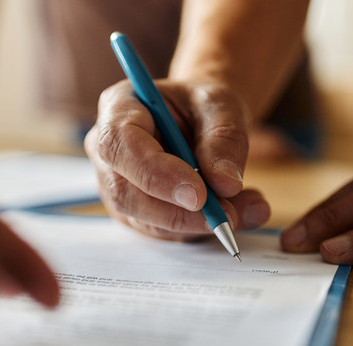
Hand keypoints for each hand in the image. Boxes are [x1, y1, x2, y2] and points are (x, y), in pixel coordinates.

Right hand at [84, 79, 270, 240]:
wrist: (202, 121)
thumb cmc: (203, 106)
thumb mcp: (222, 105)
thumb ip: (225, 138)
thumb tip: (225, 184)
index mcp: (118, 108)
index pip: (119, 145)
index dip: (155, 173)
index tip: (198, 193)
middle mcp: (107, 150)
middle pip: (125, 192)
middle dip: (178, 212)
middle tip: (227, 214)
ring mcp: (115, 185)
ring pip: (145, 219)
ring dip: (196, 224)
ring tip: (245, 210)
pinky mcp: (134, 212)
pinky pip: (162, 232)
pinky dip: (198, 229)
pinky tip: (234, 212)